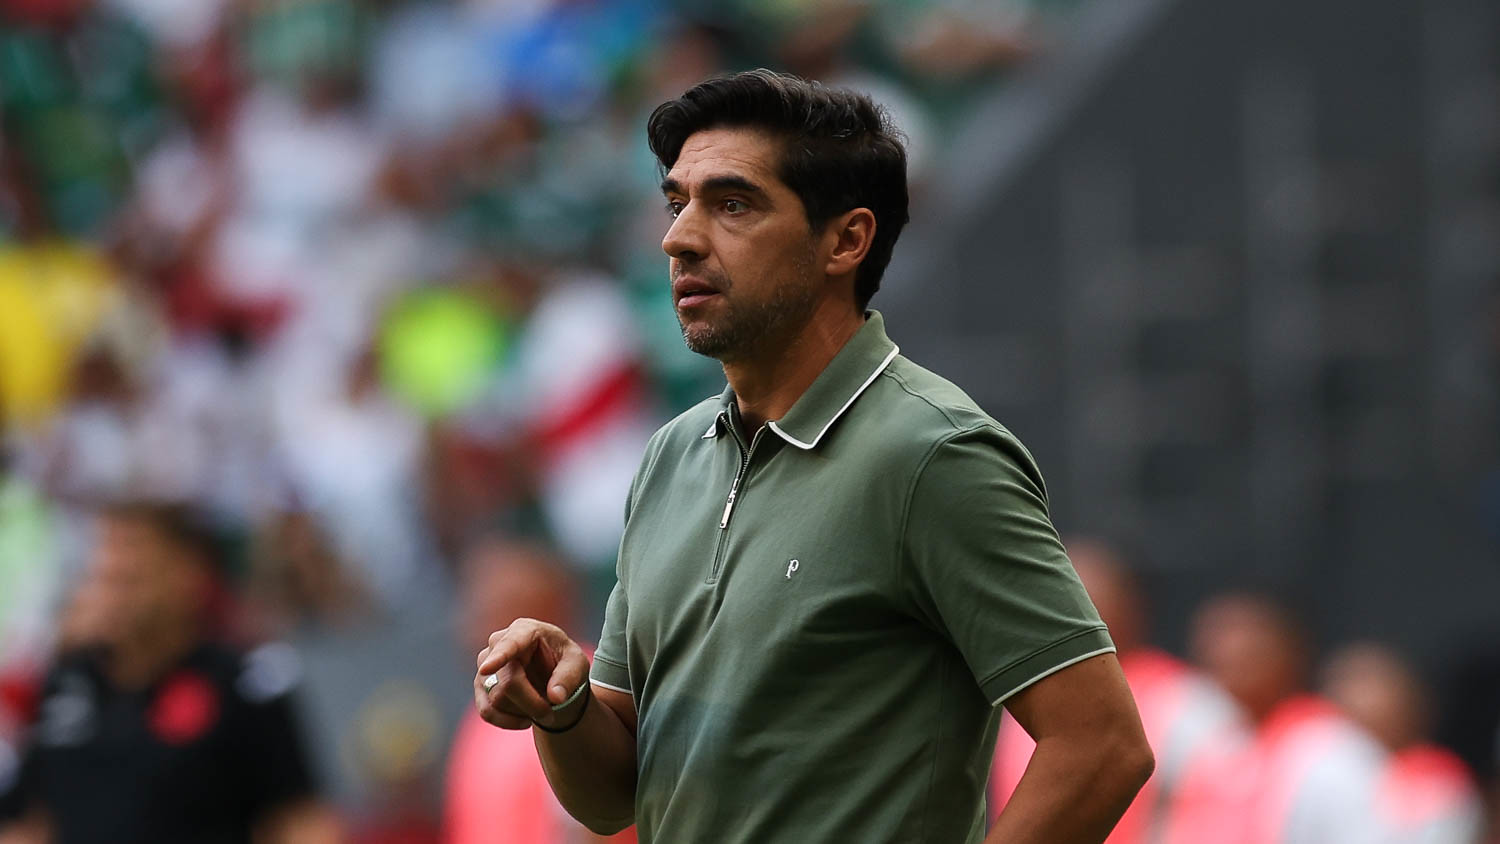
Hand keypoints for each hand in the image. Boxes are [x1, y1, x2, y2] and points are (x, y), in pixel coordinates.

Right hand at [475, 618, 590, 730]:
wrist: (550, 673)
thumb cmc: (563, 661)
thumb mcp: (576, 664)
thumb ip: (568, 677)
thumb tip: (556, 697)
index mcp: (525, 630)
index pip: (510, 644)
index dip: (499, 657)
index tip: (487, 668)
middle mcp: (498, 643)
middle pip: (508, 683)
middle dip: (532, 704)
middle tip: (550, 714)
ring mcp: (484, 664)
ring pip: (497, 700)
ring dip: (523, 711)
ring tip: (539, 706)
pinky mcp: (480, 686)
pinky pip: (487, 712)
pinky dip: (507, 721)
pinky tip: (524, 718)